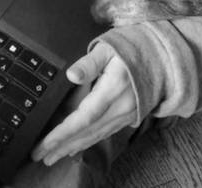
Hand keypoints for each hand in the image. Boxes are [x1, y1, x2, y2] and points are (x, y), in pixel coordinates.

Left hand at [31, 42, 135, 165]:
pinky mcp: (129, 116)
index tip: (46, 142)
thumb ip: (89, 62)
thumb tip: (71, 75)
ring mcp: (126, 114)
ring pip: (96, 135)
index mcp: (113, 88)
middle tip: (40, 156)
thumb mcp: (108, 47)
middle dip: (62, 145)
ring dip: (73, 147)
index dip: (64, 132)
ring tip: (53, 156)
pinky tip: (76, 146)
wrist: (161, 55)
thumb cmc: (131, 46)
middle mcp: (120, 107)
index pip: (84, 117)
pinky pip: (106, 133)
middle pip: (88, 132)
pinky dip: (89, 141)